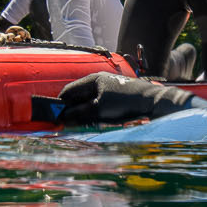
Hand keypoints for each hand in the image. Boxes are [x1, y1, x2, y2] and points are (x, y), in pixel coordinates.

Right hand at [57, 72, 195, 124]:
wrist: (152, 103)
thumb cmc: (126, 102)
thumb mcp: (99, 109)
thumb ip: (79, 113)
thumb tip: (63, 118)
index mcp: (93, 79)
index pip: (69, 91)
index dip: (60, 104)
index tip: (53, 117)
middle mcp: (99, 83)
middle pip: (78, 98)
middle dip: (71, 111)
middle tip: (66, 125)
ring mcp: (108, 91)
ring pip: (88, 105)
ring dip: (82, 116)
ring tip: (79, 127)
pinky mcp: (115, 100)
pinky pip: (98, 108)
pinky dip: (93, 116)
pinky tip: (94, 125)